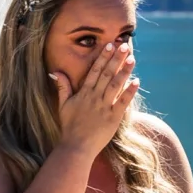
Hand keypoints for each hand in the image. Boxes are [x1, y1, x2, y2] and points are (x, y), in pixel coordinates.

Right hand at [53, 42, 138, 156]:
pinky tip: (137, 81)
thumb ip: (63, 87)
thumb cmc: (69, 127)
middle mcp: (95, 97)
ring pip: (116, 85)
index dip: (103, 57)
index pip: (94, 71)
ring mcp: (104, 107)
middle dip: (115, 59)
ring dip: (124, 71)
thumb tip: (56, 72)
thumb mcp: (63, 105)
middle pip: (107, 74)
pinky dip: (130, 92)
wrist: (76, 146)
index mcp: (84, 93)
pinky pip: (123, 102)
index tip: (109, 45)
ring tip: (131, 59)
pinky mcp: (113, 118)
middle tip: (124, 45)